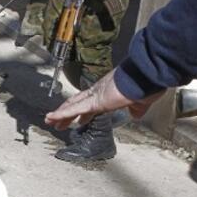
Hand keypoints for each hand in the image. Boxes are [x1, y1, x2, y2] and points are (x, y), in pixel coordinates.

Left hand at [44, 69, 163, 130]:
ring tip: (48, 120)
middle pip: (77, 104)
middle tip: (56, 121)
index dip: (82, 112)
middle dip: (66, 113)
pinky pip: (74, 109)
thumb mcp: (143, 100)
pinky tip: (51, 118)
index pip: (91, 103)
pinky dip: (61, 114)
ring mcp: (95, 96)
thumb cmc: (147, 84)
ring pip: (72, 106)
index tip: (77, 119)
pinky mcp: (94, 101)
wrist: (148, 75)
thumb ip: (138, 108)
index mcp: (109, 92)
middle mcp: (99, 92)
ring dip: (59, 114)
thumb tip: (137, 115)